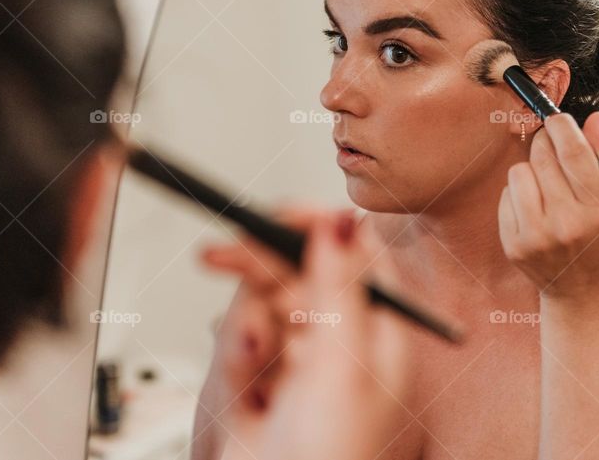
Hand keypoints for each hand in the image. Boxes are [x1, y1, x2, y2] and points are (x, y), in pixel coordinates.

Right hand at [200, 207, 409, 459]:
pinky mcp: (260, 380)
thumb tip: (341, 219)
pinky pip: (237, 344)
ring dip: (244, 329)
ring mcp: (298, 360)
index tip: (280, 212)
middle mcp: (340, 340)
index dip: (316, 225)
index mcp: (378, 332)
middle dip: (258, 270)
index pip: (353, 254)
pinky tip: (245, 386)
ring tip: (250, 367)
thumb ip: (340, 287)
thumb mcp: (344, 367)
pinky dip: (233, 359)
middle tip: (220, 254)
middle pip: (296, 273)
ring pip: (258, 306)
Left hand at [497, 111, 598, 312]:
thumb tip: (593, 118)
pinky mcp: (513, 245)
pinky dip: (518, 194)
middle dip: (545, 142)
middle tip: (551, 145)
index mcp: (596, 212)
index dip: (562, 127)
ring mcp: (535, 237)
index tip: (557, 117)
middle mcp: (564, 225)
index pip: (573, 153)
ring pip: (518, 173)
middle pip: (542, 158)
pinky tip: (535, 208)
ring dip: (530, 170)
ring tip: (546, 185)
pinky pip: (505, 197)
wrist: (584, 295)